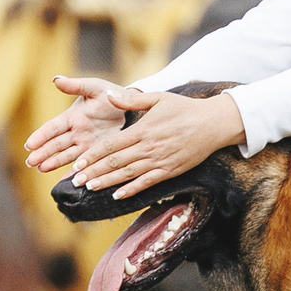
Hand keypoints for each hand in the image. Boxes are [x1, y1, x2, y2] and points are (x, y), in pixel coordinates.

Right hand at [23, 74, 135, 174]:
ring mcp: (84, 144)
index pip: (52, 127)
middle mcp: (75, 132)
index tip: (29, 144)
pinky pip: (83, 164)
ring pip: (65, 155)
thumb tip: (55, 79)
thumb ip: (76, 85)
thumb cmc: (109, 94)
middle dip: (42, 153)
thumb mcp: (94, 87)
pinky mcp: (96, 152)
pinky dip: (75, 172)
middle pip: (55, 144)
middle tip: (30, 162)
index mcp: (71, 117)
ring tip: (41, 169)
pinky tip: (68, 181)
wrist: (130, 107)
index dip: (40, 136)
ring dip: (53, 162)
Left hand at [67, 90, 247, 198]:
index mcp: (143, 129)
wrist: (213, 124)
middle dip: (94, 172)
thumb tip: (109, 95)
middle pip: (115, 162)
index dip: (93, 155)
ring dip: (107, 182)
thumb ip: (131, 99)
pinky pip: (147, 182)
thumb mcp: (158, 98)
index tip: (78, 163)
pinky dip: (131, 190)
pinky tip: (117, 196)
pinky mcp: (170, 171)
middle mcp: (148, 147)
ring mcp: (159, 161)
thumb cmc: (185, 108)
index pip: (111, 145)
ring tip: (90, 188)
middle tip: (76, 181)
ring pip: (128, 175)